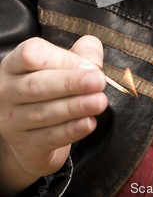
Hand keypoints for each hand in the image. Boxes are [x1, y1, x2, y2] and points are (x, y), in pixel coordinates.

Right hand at [0, 36, 107, 191]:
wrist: (33, 128)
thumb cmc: (51, 85)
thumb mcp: (65, 62)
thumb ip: (83, 53)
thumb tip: (93, 63)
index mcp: (14, 64)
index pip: (31, 54)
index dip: (63, 59)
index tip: (91, 66)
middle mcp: (7, 91)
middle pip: (36, 85)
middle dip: (71, 83)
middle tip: (99, 82)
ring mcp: (11, 120)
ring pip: (43, 113)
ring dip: (75, 107)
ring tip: (99, 102)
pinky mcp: (23, 145)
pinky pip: (48, 138)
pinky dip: (71, 130)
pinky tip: (88, 123)